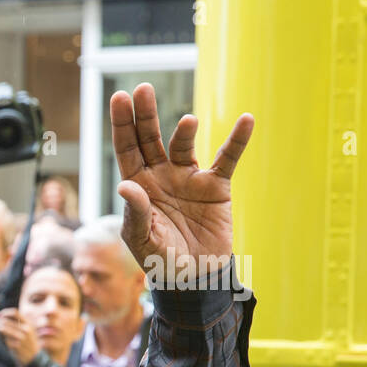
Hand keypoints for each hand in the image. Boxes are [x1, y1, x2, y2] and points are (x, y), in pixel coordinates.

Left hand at [0, 308, 38, 366]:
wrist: (35, 357)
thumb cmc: (28, 342)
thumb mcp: (27, 330)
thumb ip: (18, 323)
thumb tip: (3, 317)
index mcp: (28, 323)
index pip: (15, 312)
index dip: (4, 313)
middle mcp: (26, 329)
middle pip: (7, 321)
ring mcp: (22, 338)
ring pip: (5, 330)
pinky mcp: (18, 346)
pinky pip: (6, 340)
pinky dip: (3, 339)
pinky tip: (3, 339)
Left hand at [111, 83, 253, 276]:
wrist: (194, 277)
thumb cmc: (160, 259)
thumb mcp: (142, 239)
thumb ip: (135, 213)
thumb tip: (125, 186)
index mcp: (138, 185)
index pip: (127, 149)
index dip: (123, 124)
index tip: (120, 97)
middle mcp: (161, 175)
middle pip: (150, 138)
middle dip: (145, 115)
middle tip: (142, 89)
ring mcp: (188, 178)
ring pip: (184, 146)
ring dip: (185, 132)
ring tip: (188, 122)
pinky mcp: (216, 186)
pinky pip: (227, 159)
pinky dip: (237, 140)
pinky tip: (246, 120)